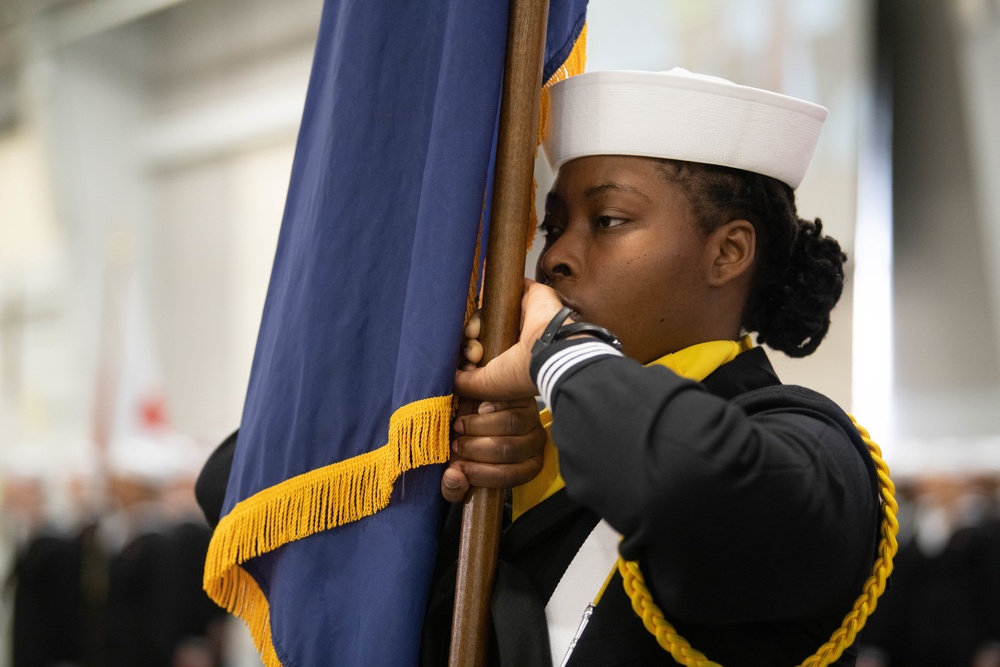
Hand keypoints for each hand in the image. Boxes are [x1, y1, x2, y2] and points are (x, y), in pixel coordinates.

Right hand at [440, 397, 545, 502]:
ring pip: (511, 423)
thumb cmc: (467, 446)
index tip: (456, 466)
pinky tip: (478, 408)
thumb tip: (454, 477)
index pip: (509, 476)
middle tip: (456, 444)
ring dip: (478, 426)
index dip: (480, 473)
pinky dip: (490, 406)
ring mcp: (532, 418)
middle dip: (475, 448)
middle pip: (508, 449)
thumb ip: (452, 486)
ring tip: (460, 425)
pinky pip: (508, 401)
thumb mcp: (457, 471)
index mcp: (525, 468)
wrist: (467, 412)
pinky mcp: (524, 397)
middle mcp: (535, 444)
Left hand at [453, 278, 565, 400]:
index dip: (469, 354)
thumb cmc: (522, 373)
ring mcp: (524, 315)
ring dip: (474, 323)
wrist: (547, 352)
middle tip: (473, 352)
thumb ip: (465, 383)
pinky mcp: (529, 294)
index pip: (483, 350)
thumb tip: (449, 378)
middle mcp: (517, 337)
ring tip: (473, 335)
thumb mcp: (487, 386)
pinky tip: (481, 303)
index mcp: (511, 359)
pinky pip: (504, 285)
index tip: (469, 362)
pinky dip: (488, 288)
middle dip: (470, 342)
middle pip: (482, 331)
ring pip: (488, 311)